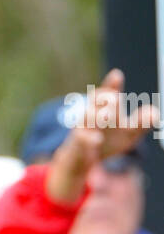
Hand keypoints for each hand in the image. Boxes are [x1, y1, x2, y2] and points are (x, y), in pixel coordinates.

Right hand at [46, 69, 157, 204]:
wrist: (82, 158)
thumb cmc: (108, 141)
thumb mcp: (128, 133)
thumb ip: (141, 123)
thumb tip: (155, 113)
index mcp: (107, 108)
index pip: (109, 93)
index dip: (112, 84)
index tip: (116, 75)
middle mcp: (93, 113)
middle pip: (97, 101)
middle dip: (106, 99)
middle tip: (116, 98)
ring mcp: (83, 127)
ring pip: (88, 116)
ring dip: (97, 116)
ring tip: (106, 117)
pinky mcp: (77, 143)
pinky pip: (81, 138)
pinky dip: (89, 138)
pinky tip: (97, 139)